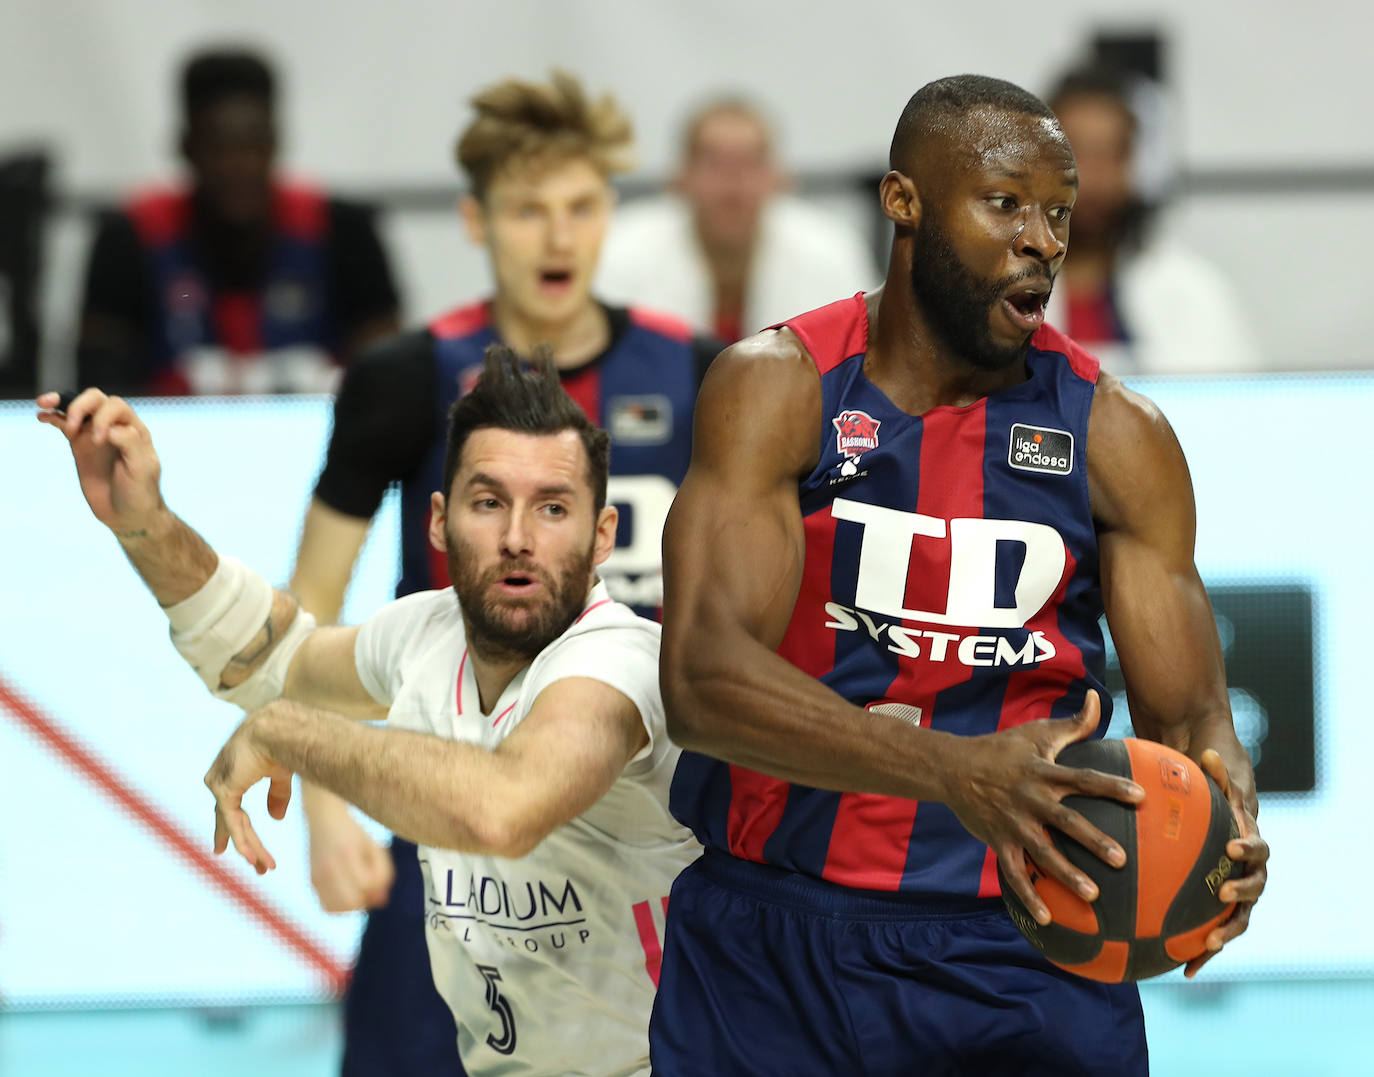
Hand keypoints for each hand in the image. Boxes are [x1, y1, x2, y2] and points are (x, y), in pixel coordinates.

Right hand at [36, 388, 165, 535]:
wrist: (127, 514)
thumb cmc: (141, 492)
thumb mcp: (142, 469)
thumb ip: (130, 444)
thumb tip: (109, 428)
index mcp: (134, 429)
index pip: (115, 407)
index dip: (103, 418)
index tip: (99, 441)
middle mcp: (115, 427)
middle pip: (96, 400)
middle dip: (80, 405)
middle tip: (73, 428)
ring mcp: (95, 435)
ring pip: (79, 409)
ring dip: (63, 403)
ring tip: (44, 404)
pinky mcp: (80, 446)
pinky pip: (65, 425)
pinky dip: (53, 417)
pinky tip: (42, 416)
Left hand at [204, 707, 294, 874]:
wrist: (277, 728)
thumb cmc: (281, 743)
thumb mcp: (280, 773)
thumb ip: (277, 794)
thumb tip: (275, 819)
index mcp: (231, 773)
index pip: (233, 809)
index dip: (239, 829)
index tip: (237, 851)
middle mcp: (219, 780)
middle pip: (232, 820)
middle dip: (245, 843)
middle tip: (255, 864)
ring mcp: (219, 786)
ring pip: (234, 824)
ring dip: (250, 847)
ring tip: (262, 867)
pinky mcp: (224, 791)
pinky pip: (233, 822)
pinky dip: (242, 840)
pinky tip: (249, 856)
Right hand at [307, 800, 394, 912]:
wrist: (324, 818)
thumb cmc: (353, 832)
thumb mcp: (373, 846)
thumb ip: (383, 873)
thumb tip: (381, 902)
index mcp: (347, 853)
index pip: (366, 884)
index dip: (377, 884)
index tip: (377, 872)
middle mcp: (328, 866)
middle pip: (351, 902)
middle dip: (365, 898)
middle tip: (368, 884)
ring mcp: (317, 876)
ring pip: (338, 909)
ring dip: (353, 905)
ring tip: (358, 889)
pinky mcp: (312, 881)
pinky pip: (328, 907)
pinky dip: (340, 906)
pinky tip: (347, 892)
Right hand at [946, 691, 1144, 924]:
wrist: (953, 768)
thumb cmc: (1001, 749)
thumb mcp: (1036, 733)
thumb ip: (1074, 724)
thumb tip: (1100, 700)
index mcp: (1042, 773)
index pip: (1082, 779)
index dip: (1111, 786)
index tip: (1140, 796)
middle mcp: (1030, 800)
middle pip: (1066, 822)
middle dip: (1093, 841)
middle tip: (1122, 859)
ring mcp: (1013, 824)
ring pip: (1043, 852)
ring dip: (1066, 875)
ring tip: (1094, 895)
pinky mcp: (999, 841)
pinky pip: (1014, 873)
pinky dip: (1029, 896)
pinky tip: (1048, 918)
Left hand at [1184, 748, 1268, 977]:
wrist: (1208, 811)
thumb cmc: (1209, 792)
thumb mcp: (1211, 779)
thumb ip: (1213, 772)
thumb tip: (1206, 751)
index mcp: (1248, 841)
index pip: (1256, 848)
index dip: (1247, 849)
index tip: (1230, 847)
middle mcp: (1247, 870)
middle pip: (1255, 888)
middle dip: (1241, 894)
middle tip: (1222, 893)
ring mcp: (1233, 891)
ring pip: (1238, 918)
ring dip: (1225, 932)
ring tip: (1206, 944)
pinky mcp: (1215, 909)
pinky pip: (1212, 933)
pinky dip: (1201, 952)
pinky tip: (1185, 973)